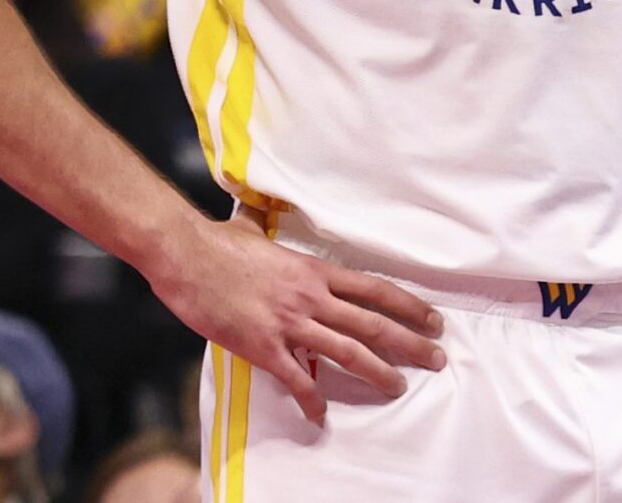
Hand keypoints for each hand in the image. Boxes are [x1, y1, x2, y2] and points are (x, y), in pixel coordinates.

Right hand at [148, 212, 445, 423]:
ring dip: (376, 371)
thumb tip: (260, 205)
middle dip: (409, 343)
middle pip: (373, 323)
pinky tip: (320, 415)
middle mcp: (311, 297)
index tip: (434, 320)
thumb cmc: (218, 242)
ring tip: (398, 387)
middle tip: (436, 358)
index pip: (375, 290)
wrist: (185, 255)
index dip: (409, 306)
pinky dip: (310, 399)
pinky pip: (294, 378)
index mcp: (315, 271)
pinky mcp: (262, 346)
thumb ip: (266, 223)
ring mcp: (289, 323)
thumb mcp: (255, 229)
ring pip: (346, 351)